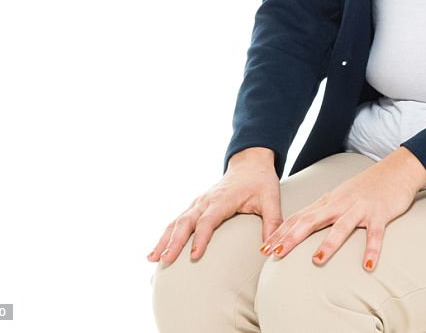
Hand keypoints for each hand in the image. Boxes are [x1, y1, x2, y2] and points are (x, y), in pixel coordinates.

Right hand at [148, 150, 281, 264]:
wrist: (250, 163)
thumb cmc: (261, 181)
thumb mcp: (271, 198)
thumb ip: (273, 221)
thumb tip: (271, 248)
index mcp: (224, 198)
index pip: (209, 219)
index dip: (201, 237)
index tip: (194, 256)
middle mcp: (207, 200)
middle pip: (186, 221)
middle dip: (174, 241)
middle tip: (165, 261)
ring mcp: (199, 202)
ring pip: (177, 221)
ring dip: (164, 239)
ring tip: (153, 259)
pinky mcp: (195, 206)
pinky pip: (177, 221)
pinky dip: (166, 235)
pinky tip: (156, 252)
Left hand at [259, 148, 425, 272]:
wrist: (397, 169)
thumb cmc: (366, 187)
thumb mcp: (339, 197)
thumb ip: (322, 212)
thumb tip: (300, 231)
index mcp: (328, 202)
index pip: (299, 217)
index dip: (280, 233)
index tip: (263, 250)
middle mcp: (341, 204)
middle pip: (312, 220)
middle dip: (292, 237)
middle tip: (275, 254)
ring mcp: (360, 208)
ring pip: (342, 226)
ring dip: (329, 243)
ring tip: (317, 261)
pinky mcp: (380, 214)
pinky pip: (375, 233)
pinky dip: (372, 249)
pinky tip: (368, 265)